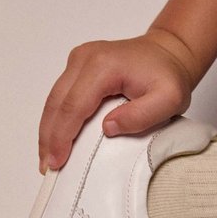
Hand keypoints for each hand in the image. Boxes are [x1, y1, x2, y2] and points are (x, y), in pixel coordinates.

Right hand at [37, 28, 197, 172]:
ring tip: (47, 157)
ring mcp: (79, 59)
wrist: (168, 51)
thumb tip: (108, 128)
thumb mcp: (170, 99)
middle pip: (57, 102)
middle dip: (49, 137)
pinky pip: (60, 94)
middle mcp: (85, 58)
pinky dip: (56, 118)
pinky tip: (55, 137)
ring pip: (54, 98)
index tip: (58, 161)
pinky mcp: (78, 65)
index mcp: (103, 66)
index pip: (74, 106)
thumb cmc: (169, 76)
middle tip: (47, 166)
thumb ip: (141, 115)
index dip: (62, 136)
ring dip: (49, 129)